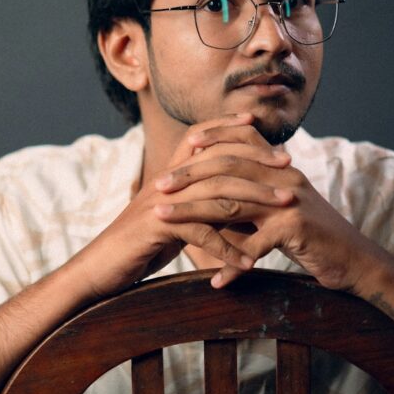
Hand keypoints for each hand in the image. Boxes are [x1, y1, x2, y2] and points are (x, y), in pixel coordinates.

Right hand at [63, 114, 293, 301]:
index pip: (200, 136)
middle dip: (258, 163)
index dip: (229, 126)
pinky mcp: (158, 228)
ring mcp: (162, 203)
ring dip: (256, 203)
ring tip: (286, 209)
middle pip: (220, 162)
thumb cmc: (140, 244)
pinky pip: (201, 234)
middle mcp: (167, 181)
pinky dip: (228, 250)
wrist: (101, 268)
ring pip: (217, 195)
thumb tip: (233, 205)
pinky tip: (250, 263)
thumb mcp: (174, 217)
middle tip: (291, 168)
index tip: (260, 124)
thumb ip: (198, 204)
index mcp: (169, 174)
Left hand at [151, 122, 389, 292]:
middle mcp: (283, 176)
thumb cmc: (314, 238)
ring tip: (164, 221)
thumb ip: (253, 198)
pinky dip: (232, 265)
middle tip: (157, 189)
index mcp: (278, 168)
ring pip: (231, 200)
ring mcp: (290, 200)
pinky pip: (253, 245)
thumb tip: (214, 197)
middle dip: (186, 177)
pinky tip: (214, 280)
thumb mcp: (281, 210)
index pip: (237, 143)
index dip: (206, 143)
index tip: (174, 154)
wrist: (356, 261)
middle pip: (226, 167)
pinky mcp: (295, 227)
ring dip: (193, 214)